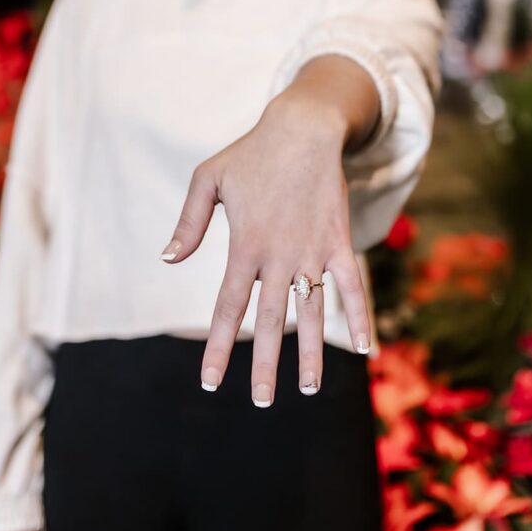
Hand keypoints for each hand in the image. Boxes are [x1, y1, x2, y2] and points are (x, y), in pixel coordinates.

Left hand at [160, 93, 370, 405]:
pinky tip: (364, 349)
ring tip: (308, 389)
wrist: (303, 128)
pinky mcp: (338, 241)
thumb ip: (188, 223)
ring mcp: (311, 250)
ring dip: (310, 353)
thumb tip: (167, 260)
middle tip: (262, 403)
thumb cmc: (251, 153)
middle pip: (270, 321)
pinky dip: (358, 317)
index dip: (220, 347)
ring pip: (310, 312)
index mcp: (244, 245)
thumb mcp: (208, 180)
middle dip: (265, 367)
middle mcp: (278, 255)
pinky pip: (352, 285)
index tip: (212, 382)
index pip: (229, 308)